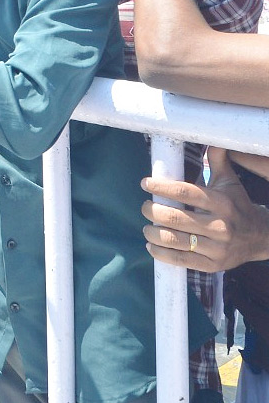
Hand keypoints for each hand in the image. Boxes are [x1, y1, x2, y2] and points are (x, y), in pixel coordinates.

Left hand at [142, 147, 268, 272]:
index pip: (185, 193)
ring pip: (172, 240)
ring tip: (147, 226)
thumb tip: (211, 137)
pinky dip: (159, 253)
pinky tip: (152, 245)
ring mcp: (216, 248)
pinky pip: (179, 261)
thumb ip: (218, 159)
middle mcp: (220, 226)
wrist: (260, 238)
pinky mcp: (212, 265)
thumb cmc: (236, 205)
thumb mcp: (229, 181)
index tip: (145, 183)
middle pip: (173, 218)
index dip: (161, 187)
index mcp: (221, 203)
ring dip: (151, 232)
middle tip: (145, 206)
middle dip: (150, 210)